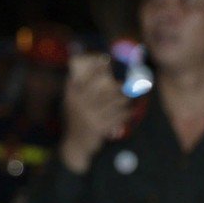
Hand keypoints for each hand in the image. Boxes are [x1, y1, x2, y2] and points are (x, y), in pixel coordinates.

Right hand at [59, 53, 129, 173]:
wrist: (76, 145)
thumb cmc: (77, 120)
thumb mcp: (72, 103)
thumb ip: (79, 89)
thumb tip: (95, 71)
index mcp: (72, 96)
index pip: (84, 77)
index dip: (95, 67)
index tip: (105, 58)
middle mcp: (79, 104)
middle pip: (104, 89)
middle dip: (119, 86)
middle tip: (128, 82)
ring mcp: (88, 116)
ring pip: (113, 103)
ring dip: (125, 99)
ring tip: (130, 97)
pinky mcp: (98, 127)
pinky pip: (117, 116)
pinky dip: (126, 113)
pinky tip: (131, 112)